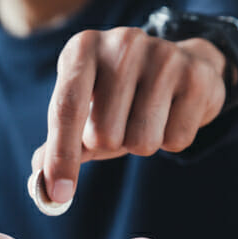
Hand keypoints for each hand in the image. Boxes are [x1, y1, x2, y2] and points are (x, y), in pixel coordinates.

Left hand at [30, 27, 226, 205]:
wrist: (181, 66)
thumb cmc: (117, 99)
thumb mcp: (82, 113)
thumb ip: (57, 147)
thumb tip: (41, 184)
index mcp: (82, 49)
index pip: (66, 109)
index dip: (61, 157)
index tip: (59, 194)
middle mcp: (122, 43)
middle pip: (104, 134)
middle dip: (109, 143)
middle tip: (119, 122)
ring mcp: (163, 54)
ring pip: (141, 142)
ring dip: (139, 144)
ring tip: (145, 117)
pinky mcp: (196, 75)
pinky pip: (176, 141)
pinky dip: (170, 140)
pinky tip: (171, 114)